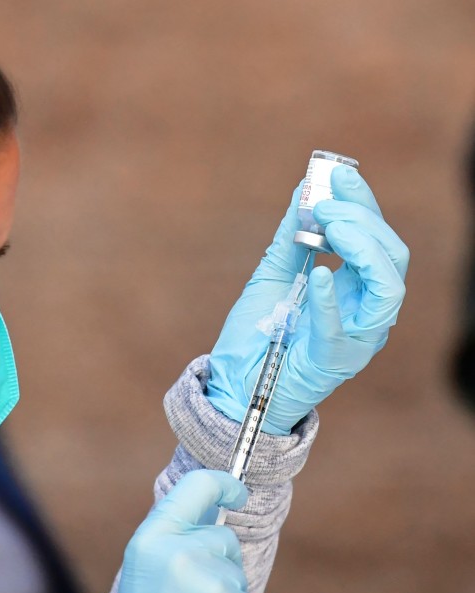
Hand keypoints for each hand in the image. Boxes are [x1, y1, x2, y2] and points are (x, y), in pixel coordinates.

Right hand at [111, 470, 262, 592]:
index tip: (235, 492)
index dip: (223, 484)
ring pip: (236, 573)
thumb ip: (172, 535)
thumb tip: (212, 506)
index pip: (197, 487)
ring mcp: (213, 583)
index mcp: (153, 538)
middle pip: (223, 538)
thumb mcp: (144, 567)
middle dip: (216, 559)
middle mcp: (182, 554)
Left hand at [206, 165, 408, 433]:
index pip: (378, 238)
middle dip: (360, 220)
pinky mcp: (334, 360)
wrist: (233, 383)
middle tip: (321, 205)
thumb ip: (292, 236)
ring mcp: (356, 337)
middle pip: (392, 255)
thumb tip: (305, 190)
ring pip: (388, 288)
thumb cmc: (258, 333)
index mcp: (356, 287)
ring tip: (326, 227)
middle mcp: (366, 310)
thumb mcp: (273, 274)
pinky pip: (346, 330)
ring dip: (360, 248)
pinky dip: (333, 300)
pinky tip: (318, 274)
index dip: (363, 203)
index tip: (337, 175)